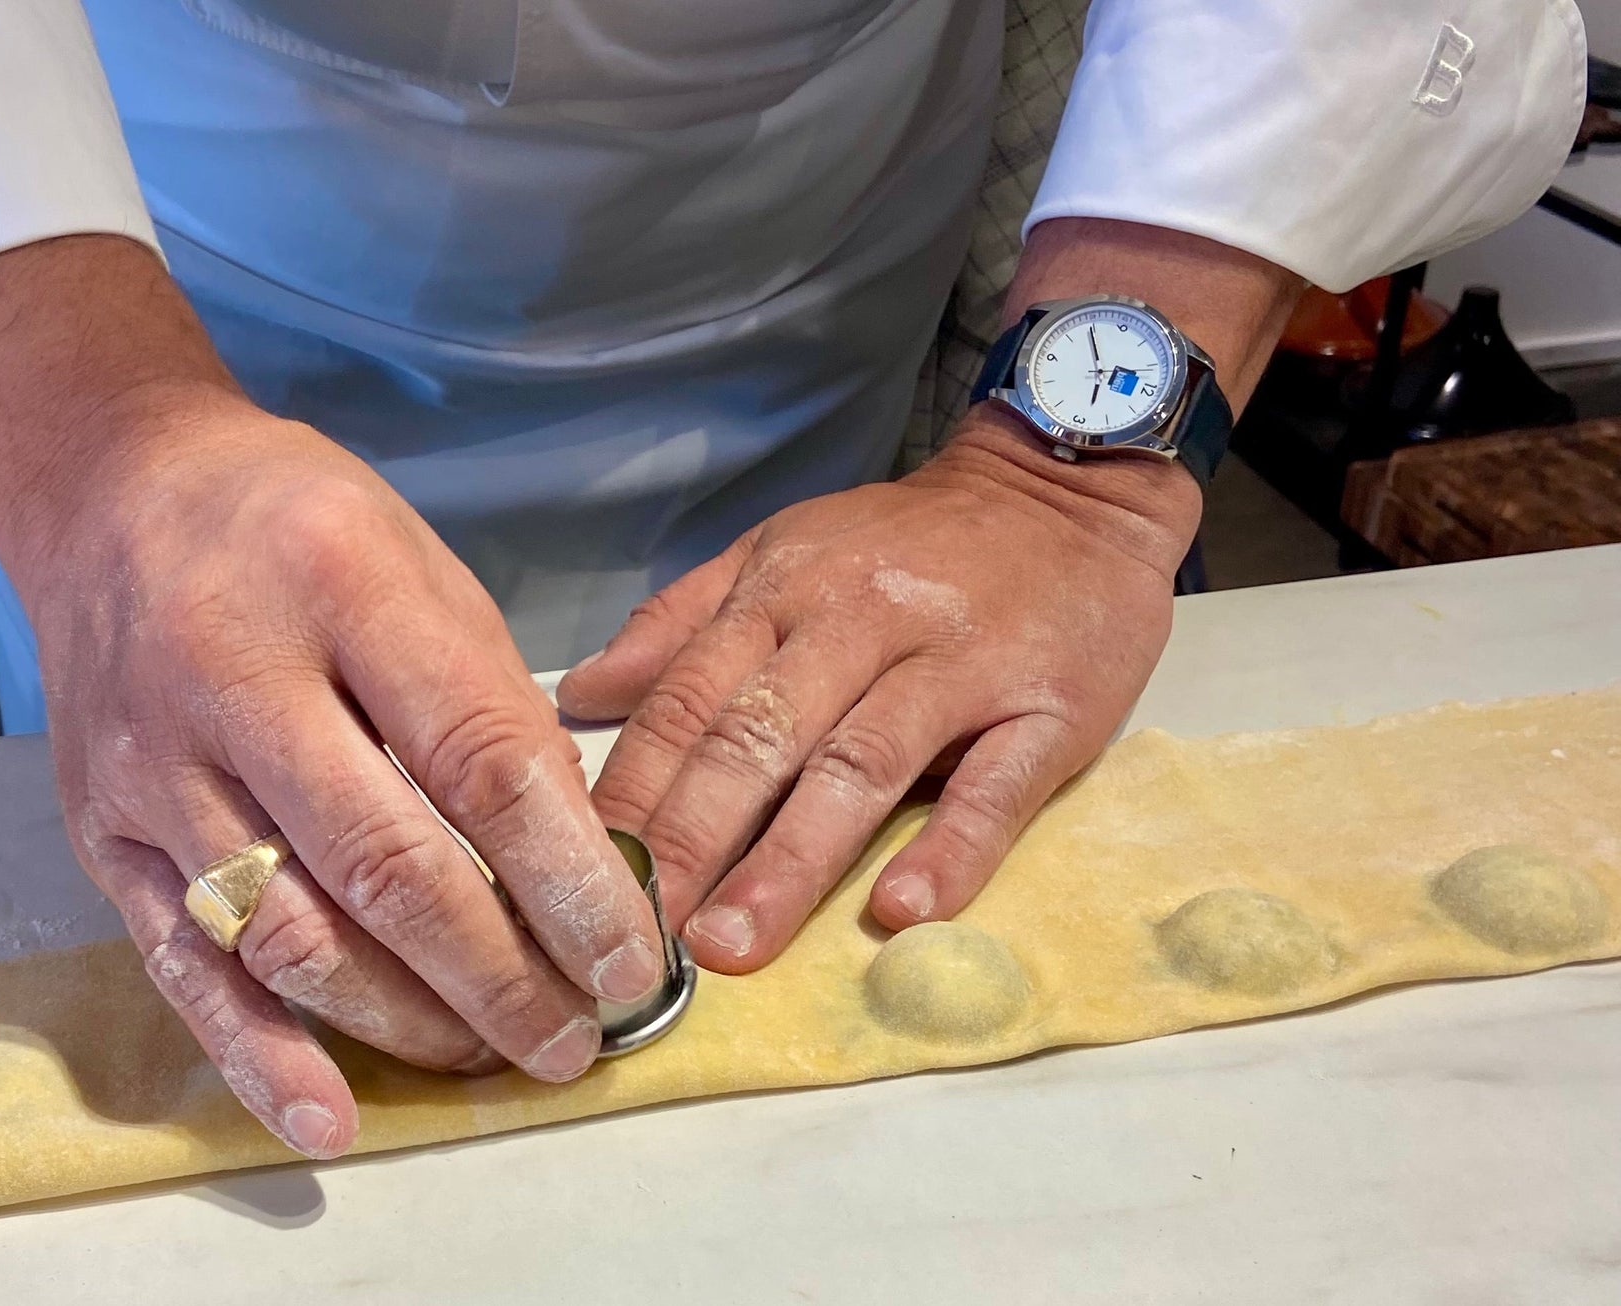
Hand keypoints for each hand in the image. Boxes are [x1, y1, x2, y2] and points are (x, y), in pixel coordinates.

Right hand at [0, 238, 663, 1159]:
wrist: (111, 493)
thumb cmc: (297, 526)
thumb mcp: (422, 565)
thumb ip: (491, 704)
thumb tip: (575, 863)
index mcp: (343, 584)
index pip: (479, 762)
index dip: (568, 880)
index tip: (632, 959)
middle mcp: (233, 676)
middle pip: (386, 867)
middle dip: (500, 975)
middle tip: (575, 1038)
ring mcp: (154, 763)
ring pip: (290, 932)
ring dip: (406, 1020)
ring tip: (492, 1056)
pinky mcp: (99, 829)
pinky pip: (181, 963)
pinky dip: (256, 1054)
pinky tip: (330, 1118)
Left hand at [557, 410, 1199, 972]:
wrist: (1067, 491)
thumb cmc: (911, 542)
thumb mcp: (784, 550)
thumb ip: (683, 622)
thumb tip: (584, 693)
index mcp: (785, 593)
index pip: (689, 700)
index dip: (634, 790)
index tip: (584, 872)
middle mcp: (859, 623)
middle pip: (758, 739)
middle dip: (690, 840)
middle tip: (640, 933)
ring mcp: (956, 664)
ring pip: (860, 765)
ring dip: (791, 861)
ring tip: (734, 944)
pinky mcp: (1048, 706)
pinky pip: (995, 784)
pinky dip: (950, 848)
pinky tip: (902, 911)